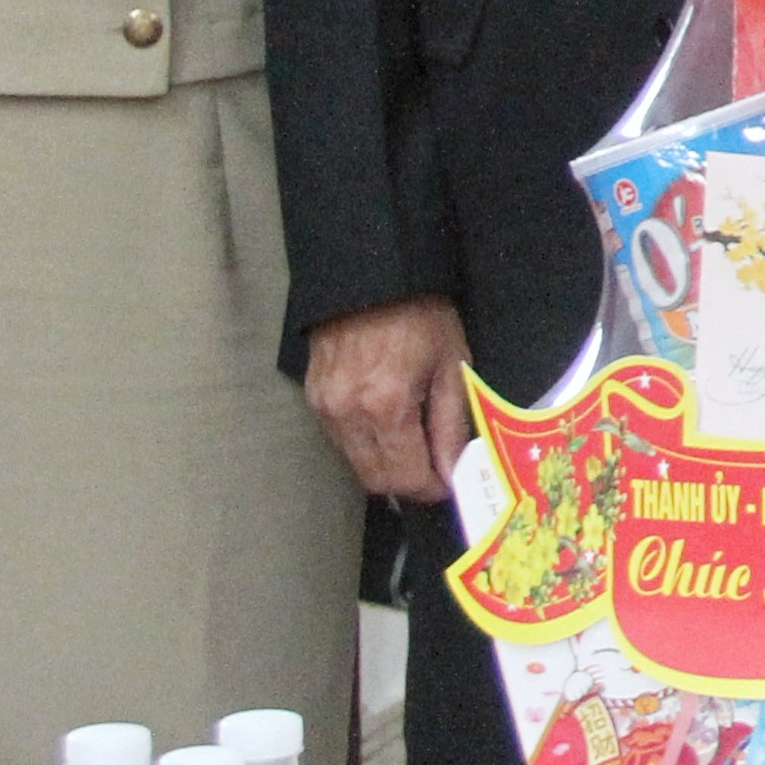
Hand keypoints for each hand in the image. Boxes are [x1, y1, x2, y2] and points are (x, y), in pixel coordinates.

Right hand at [303, 296, 475, 499]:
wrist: (372, 275)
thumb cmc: (422, 315)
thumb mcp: (451, 365)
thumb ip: (451, 425)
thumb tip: (452, 474)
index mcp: (386, 405)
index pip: (405, 477)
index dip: (431, 489)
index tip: (451, 484)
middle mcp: (348, 414)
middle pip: (375, 480)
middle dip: (408, 485)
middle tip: (434, 470)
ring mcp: (324, 407)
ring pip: (355, 465)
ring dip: (386, 467)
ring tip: (414, 447)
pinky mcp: (312, 397)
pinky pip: (340, 441)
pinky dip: (365, 446)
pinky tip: (387, 428)